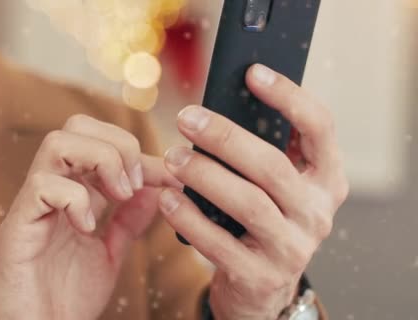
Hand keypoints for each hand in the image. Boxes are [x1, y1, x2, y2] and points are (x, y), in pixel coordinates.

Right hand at [0, 115, 180, 319]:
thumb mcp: (109, 252)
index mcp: (74, 192)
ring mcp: (32, 203)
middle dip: (118, 144)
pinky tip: (88, 227)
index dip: (144, 154)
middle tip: (134, 184)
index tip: (174, 176)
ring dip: (100, 161)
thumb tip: (154, 190)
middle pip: (76, 125)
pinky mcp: (17, 225)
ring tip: (117, 196)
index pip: (105, 144)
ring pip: (57, 143)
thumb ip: (128, 221)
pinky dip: (75, 199)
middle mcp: (52, 189)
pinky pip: (42, 186)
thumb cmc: (65, 296)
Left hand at [158, 64, 348, 319]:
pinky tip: (167, 199)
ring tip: (173, 157)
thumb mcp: (275, 186)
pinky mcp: (260, 276)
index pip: (320, 128)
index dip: (289, 97)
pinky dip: (189, 217)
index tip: (253, 72)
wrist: (262, 288)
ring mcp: (292, 247)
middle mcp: (316, 212)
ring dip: (203, 174)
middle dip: (225, 137)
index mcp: (325, 179)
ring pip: (247, 202)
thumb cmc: (262, 220)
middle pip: (272, 165)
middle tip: (186, 118)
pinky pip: (219, 242)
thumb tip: (216, 109)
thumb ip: (261, 151)